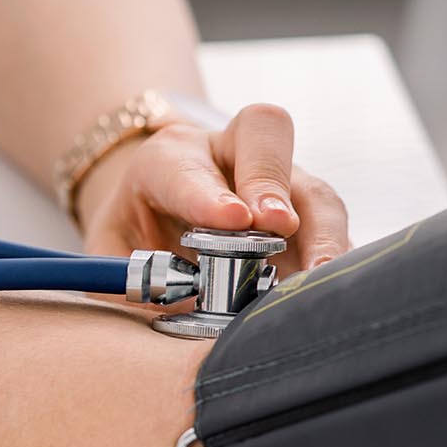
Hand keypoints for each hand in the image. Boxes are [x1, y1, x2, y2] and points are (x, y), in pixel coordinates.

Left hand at [77, 103, 350, 275]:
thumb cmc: (134, 231)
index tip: (231, 219)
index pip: (184, 169)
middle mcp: (228, 155)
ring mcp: (278, 181)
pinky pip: (334, 230)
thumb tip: (159, 311)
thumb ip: (123, 277)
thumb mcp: (109, 251)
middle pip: (262, 134)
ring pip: (311, 189)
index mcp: (167, 159)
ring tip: (319, 272)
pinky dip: (337, 259)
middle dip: (270, 180)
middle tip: (277, 224)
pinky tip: (335, 289)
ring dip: (320, 229)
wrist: (162, 209)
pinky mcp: (311, 217)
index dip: (207, 195)